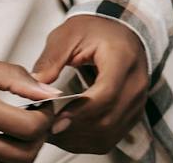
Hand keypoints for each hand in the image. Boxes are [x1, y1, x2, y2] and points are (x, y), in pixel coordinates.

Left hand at [32, 15, 152, 154]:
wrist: (120, 32)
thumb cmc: (95, 31)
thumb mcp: (69, 34)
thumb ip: (51, 59)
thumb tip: (35, 86)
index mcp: (123, 58)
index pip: (107, 93)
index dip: (80, 111)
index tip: (55, 119)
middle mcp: (137, 83)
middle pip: (108, 119)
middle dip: (74, 128)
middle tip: (46, 127)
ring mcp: (137, 101)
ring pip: (108, 134)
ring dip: (78, 139)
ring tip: (53, 131)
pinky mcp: (132, 114)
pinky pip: (110, 138)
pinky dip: (86, 142)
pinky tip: (67, 133)